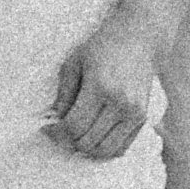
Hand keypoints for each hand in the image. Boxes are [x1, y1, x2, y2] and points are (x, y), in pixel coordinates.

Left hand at [45, 11, 163, 162]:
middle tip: (59, 133)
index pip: (74, 126)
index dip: (56, 133)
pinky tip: (93, 137)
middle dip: (68, 142)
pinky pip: (121, 148)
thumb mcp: (74, 63)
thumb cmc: (102, 46)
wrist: (138, 38)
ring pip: (105, 150)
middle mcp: (121, 103)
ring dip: (86, 149)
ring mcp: (135, 113)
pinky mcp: (142, 118)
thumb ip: (63, 94)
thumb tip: (55, 120)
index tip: (47, 129)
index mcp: (101, 87)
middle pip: (88, 142)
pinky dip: (104, 149)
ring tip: (76, 136)